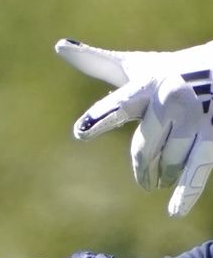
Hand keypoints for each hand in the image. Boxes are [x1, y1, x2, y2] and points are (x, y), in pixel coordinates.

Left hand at [58, 37, 212, 217]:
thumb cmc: (171, 69)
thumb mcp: (137, 66)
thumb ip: (97, 63)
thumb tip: (59, 45)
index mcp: (147, 85)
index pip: (120, 103)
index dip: (101, 117)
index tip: (80, 131)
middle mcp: (171, 100)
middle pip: (143, 149)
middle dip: (142, 166)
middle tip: (143, 176)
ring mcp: (194, 120)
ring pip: (166, 163)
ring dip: (162, 172)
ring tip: (165, 170)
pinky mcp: (212, 138)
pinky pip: (196, 170)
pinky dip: (186, 192)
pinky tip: (173, 211)